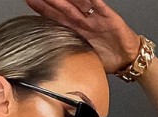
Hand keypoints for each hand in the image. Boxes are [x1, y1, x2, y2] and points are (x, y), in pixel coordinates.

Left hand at [22, 0, 139, 73]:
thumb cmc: (107, 56)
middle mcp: (83, 21)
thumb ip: (70, 58)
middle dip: (49, 0)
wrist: (127, 58)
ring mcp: (95, 18)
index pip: (56, 18)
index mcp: (76, 31)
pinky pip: (99, 6)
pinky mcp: (108, 17)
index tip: (30, 1)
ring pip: (78, 4)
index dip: (43, 10)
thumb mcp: (84, 59)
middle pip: (63, 8)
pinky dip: (91, 0)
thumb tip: (52, 69)